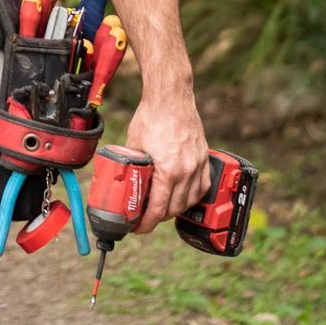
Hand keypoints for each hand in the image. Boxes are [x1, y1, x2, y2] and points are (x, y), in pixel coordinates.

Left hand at [125, 92, 212, 232]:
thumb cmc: (151, 116)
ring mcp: (198, 165)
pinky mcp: (204, 158)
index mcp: (167, 171)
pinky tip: (183, 197)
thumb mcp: (133, 145)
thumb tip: (120, 181)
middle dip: (158, 218)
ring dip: (175, 209)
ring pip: (190, 201)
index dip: (146, 223)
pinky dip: (192, 196)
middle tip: (145, 218)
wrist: (170, 97)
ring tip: (162, 209)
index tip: (138, 227)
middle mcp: (186, 171)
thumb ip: (130, 166)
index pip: (158, 209)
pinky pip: (202, 187)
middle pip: (173, 209)